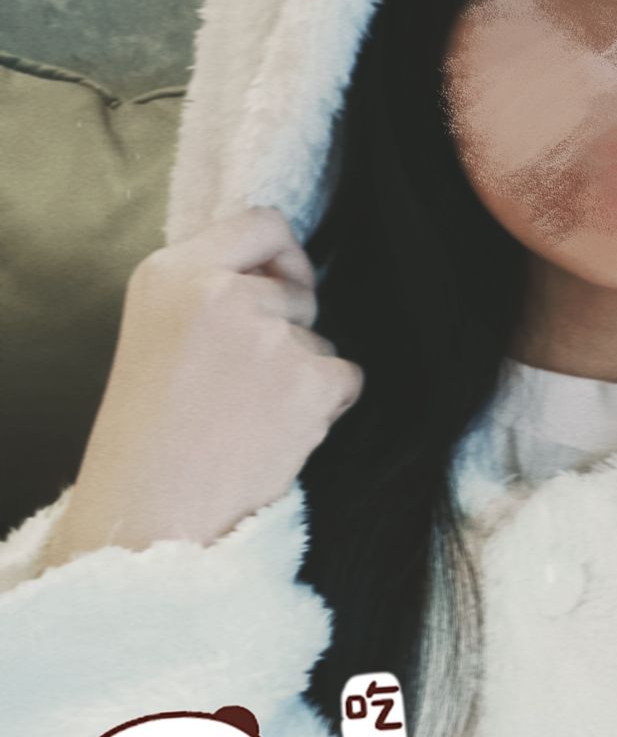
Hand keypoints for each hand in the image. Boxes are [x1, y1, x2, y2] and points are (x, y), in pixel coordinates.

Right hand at [39, 205, 362, 567]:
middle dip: (286, 331)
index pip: (263, 222)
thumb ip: (210, 289)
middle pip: (299, 289)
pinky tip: (276, 434)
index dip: (284, 257)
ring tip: (246, 418)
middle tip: (236, 386)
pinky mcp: (309, 381)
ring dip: (300, 376)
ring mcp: (268, 335)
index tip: (281, 287)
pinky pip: (346, 377)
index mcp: (170, 272)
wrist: (151, 514)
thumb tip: (287, 271)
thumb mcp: (156, 332)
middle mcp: (221, 292)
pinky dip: (324, 407)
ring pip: (320, 340)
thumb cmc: (151, 434)